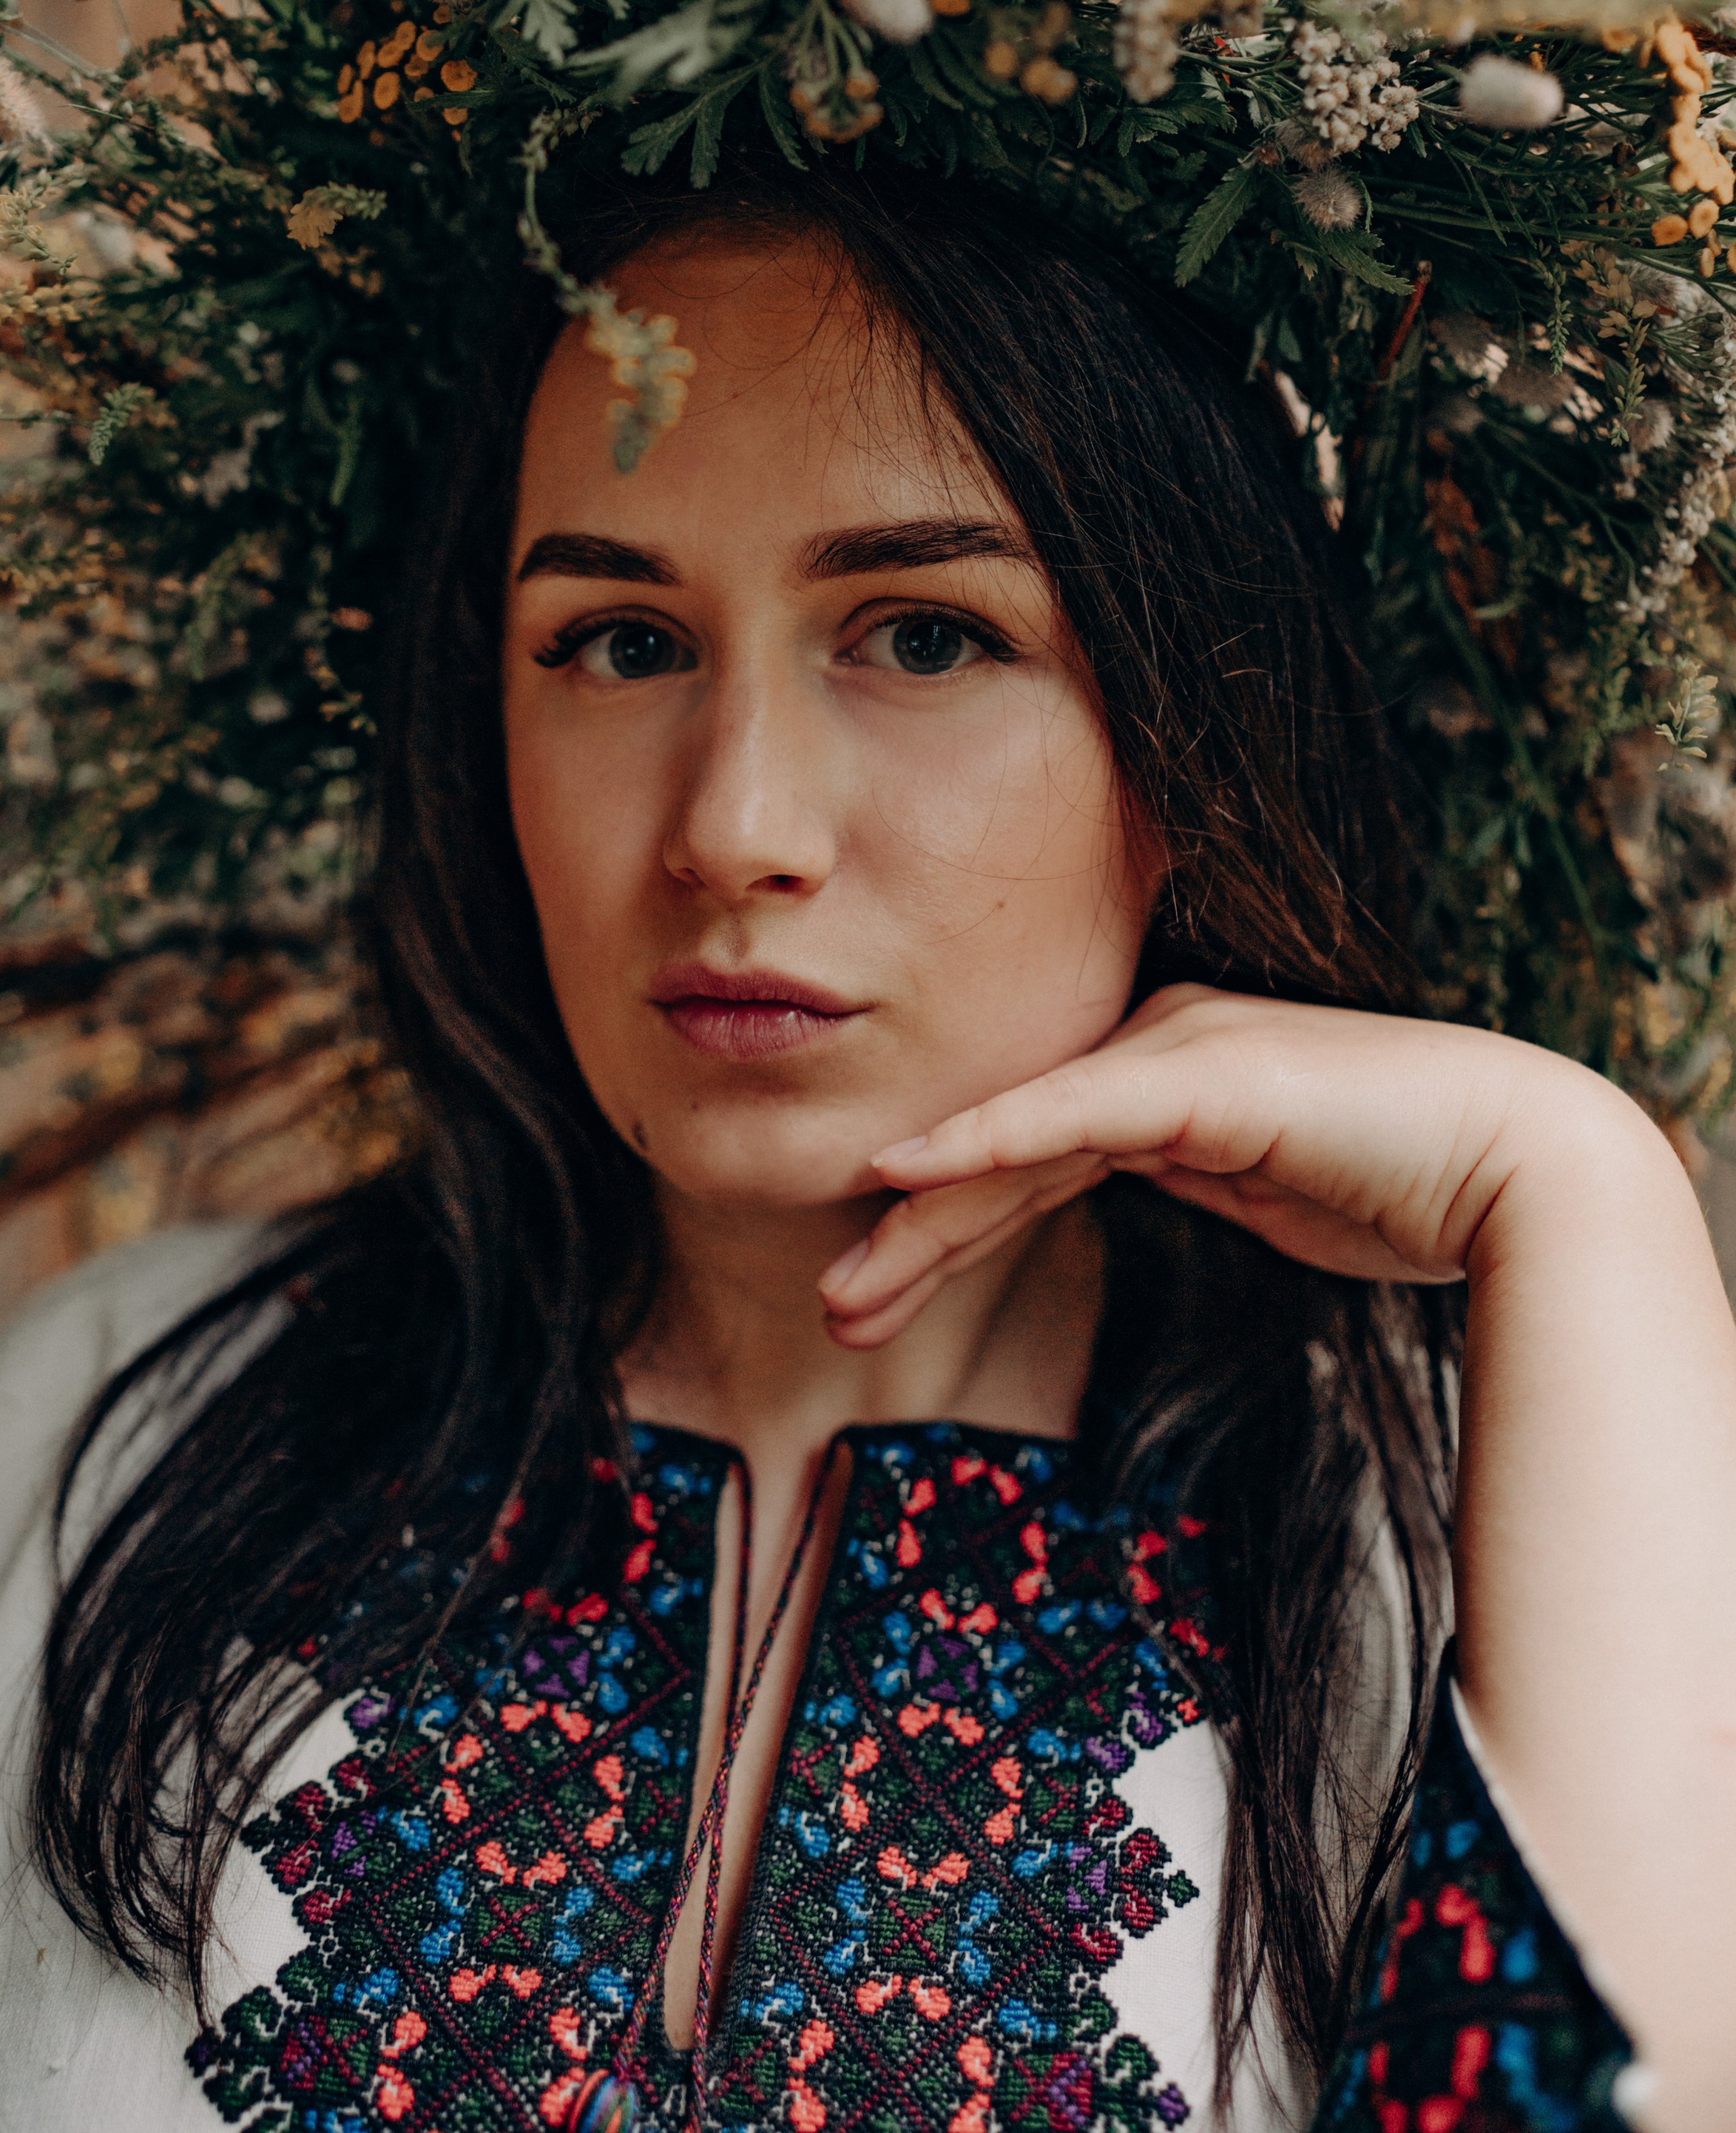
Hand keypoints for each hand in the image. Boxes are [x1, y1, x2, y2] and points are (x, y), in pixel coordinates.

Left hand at [819, 980, 1674, 1347]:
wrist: (1519, 1166)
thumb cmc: (1406, 1186)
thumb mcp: (1264, 1193)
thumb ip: (1193, 1175)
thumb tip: (1123, 1182)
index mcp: (1164, 1076)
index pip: (1032, 1155)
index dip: (950, 1221)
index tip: (875, 1286)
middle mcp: (1154, 1048)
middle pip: (1006, 1150)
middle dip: (915, 1233)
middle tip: (835, 1306)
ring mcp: (1174, 1050)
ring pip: (1019, 1139)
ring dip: (925, 1217)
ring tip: (847, 1294)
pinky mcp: (1199, 1072)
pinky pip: (1067, 1110)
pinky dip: (984, 1138)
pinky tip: (906, 1167)